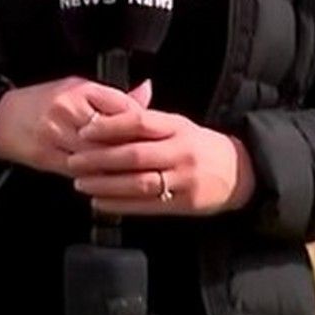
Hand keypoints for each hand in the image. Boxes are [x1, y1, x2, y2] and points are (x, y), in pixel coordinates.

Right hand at [0, 76, 152, 176]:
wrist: (3, 118)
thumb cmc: (45, 101)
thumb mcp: (79, 88)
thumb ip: (113, 96)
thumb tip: (147, 90)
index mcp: (80, 89)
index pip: (121, 106)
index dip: (143, 124)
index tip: (158, 135)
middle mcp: (68, 110)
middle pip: (112, 135)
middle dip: (135, 150)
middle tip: (156, 161)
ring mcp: (56, 135)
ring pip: (97, 156)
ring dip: (119, 169)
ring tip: (140, 176)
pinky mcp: (48, 157)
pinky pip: (80, 172)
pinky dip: (99, 179)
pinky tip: (113, 184)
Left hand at [66, 94, 255, 215]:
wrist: (240, 173)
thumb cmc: (200, 146)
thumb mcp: (180, 126)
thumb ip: (148, 120)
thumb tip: (110, 108)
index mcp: (178, 127)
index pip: (141, 122)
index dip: (110, 126)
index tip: (85, 130)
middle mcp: (181, 152)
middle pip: (135, 155)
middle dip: (100, 158)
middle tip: (74, 160)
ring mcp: (184, 180)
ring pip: (139, 182)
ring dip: (106, 184)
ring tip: (81, 183)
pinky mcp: (184, 204)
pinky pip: (147, 206)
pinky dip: (120, 205)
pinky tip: (99, 203)